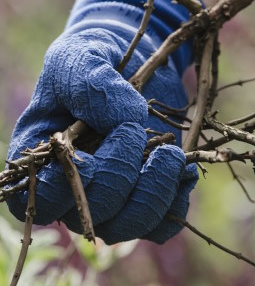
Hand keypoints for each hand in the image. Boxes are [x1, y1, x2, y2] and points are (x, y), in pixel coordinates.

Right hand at [6, 0, 198, 243]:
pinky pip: (162, 225)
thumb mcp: (80, 57)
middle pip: (94, 217)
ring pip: (130, 227)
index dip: (70, 183)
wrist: (134, 60)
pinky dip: (176, 201)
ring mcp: (113, 199)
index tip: (96, 143)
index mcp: (41, 161)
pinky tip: (183, 168)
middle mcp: (74, 190)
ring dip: (155, 194)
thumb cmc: (95, 59)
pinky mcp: (148, 196)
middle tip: (137, 131)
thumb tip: (124, 123)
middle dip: (122, 176)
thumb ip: (90, 84)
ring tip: (171, 154)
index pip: (42, 201)